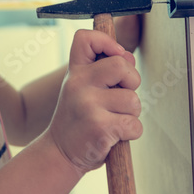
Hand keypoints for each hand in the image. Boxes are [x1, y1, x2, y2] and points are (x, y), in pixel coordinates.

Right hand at [46, 29, 141, 172]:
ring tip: (112, 120)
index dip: (107, 41)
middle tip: (121, 96)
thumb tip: (129, 57)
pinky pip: (134, 124)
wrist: (59, 154)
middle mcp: (78, 84)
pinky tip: (114, 136)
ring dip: (131, 114)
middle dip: (132, 81)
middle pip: (122, 65)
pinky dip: (131, 133)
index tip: (116, 55)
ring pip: (133, 100)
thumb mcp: (82, 89)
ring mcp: (88, 105)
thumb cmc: (78, 120)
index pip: (86, 39)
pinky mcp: (100, 127)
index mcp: (75, 72)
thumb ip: (105, 71)